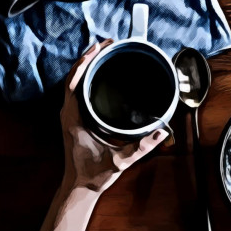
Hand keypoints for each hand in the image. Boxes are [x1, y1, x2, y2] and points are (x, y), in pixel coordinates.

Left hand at [60, 39, 168, 192]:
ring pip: (74, 82)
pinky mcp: (74, 118)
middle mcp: (68, 113)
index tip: (99, 48)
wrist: (79, 186)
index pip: (73, 83)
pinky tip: (99, 72)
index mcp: (73, 119)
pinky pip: (77, 91)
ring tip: (103, 51)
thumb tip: (161, 133)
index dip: (84, 62)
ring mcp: (70, 115)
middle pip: (73, 77)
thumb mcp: (119, 161)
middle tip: (106, 43)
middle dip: (88, 57)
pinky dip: (86, 77)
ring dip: (86, 65)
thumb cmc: (94, 174)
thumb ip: (141, 147)